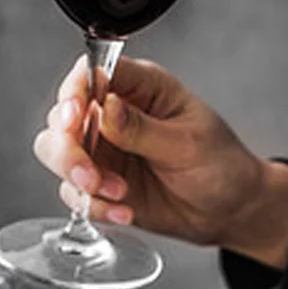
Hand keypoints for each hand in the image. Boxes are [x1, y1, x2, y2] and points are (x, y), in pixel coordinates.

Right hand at [34, 55, 287, 268]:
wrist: (231, 211)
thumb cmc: (221, 166)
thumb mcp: (188, 144)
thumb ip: (142, 129)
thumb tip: (106, 108)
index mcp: (141, 89)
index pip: (91, 74)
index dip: (75, 93)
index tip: (76, 116)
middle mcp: (114, 115)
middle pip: (62, 117)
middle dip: (68, 148)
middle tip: (91, 176)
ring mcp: (104, 151)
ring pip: (56, 153)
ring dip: (78, 178)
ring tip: (117, 195)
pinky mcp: (101, 184)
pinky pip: (75, 193)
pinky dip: (94, 206)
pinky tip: (125, 214)